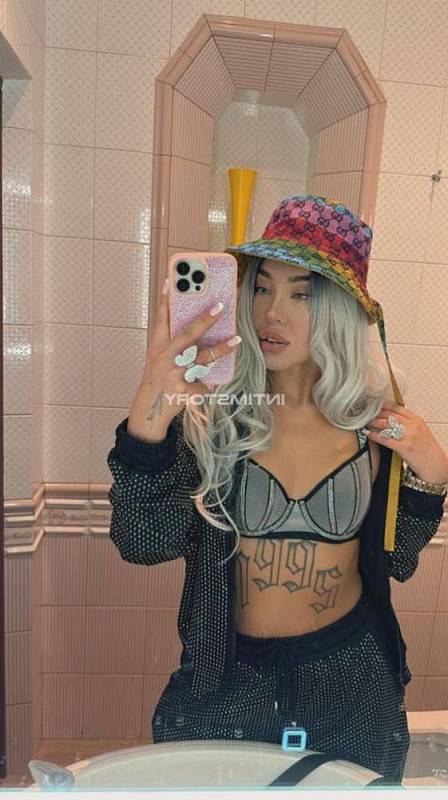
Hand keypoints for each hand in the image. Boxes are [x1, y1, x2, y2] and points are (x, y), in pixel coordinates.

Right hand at [141, 280, 240, 419]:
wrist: (150, 409)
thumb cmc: (157, 379)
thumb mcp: (158, 358)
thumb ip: (171, 343)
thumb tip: (195, 326)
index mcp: (157, 347)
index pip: (160, 319)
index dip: (165, 300)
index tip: (172, 281)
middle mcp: (165, 358)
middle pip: (188, 335)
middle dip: (205, 320)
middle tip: (220, 306)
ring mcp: (175, 374)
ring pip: (203, 358)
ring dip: (221, 348)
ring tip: (236, 339)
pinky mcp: (184, 389)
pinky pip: (204, 383)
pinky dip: (210, 383)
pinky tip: (217, 381)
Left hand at [365, 401, 447, 483]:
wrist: (435, 466)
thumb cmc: (427, 451)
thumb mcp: (421, 432)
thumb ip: (409, 424)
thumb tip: (394, 419)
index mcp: (417, 420)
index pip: (397, 408)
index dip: (383, 405)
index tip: (374, 405)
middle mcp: (413, 426)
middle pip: (389, 415)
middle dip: (375, 413)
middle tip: (365, 413)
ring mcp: (409, 436)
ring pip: (386, 425)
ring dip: (372, 422)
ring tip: (365, 422)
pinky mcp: (405, 447)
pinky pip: (385, 439)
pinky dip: (374, 435)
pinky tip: (368, 434)